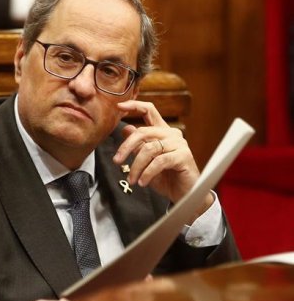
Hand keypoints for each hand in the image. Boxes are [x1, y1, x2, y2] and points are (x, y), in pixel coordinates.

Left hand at [112, 101, 211, 217]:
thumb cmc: (165, 177)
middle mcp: (171, 134)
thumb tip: (125, 128)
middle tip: (116, 161)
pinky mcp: (183, 156)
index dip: (134, 106)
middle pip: (143, 131)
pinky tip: (142, 183)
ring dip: (136, 167)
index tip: (119, 105)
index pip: (149, 110)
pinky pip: (159, 162)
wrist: (184, 194)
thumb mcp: (146, 161)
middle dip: (126, 147)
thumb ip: (138, 145)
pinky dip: (147, 173)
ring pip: (149, 149)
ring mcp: (179, 144)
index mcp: (162, 132)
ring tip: (131, 180)